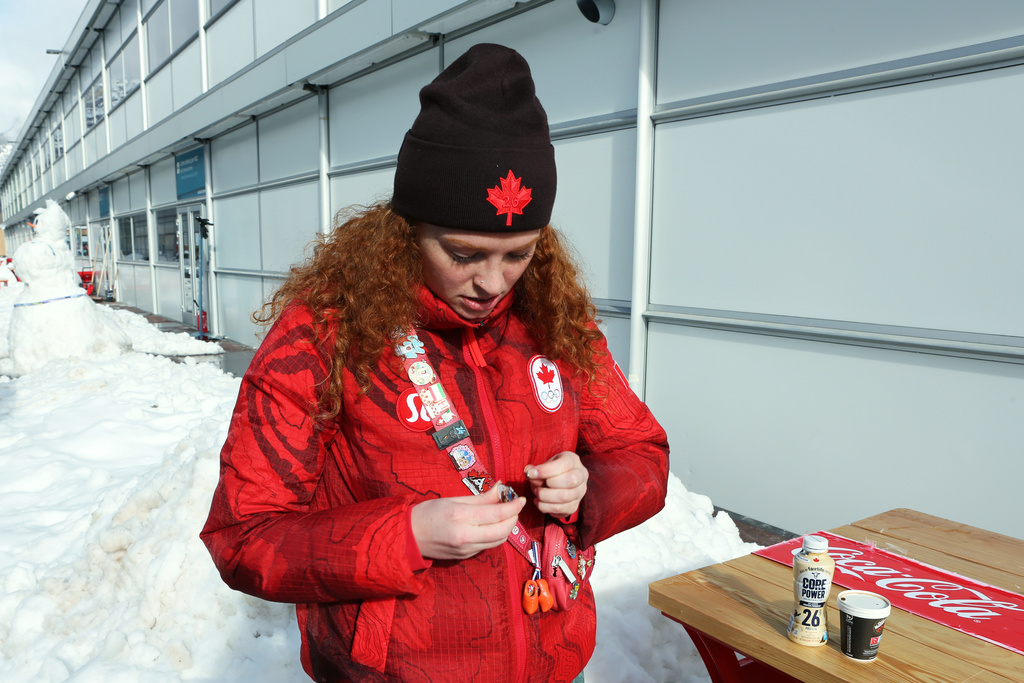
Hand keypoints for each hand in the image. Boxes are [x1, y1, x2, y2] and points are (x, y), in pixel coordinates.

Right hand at [410, 484, 526, 559]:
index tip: (521, 499)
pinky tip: (493, 525)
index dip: (513, 506)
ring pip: (498, 541)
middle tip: (515, 506)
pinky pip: (488, 545)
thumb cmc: (428, 512)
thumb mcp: (454, 500)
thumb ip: (480, 498)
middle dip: (514, 518)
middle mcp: (466, 536)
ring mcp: (466, 549)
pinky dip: (496, 535)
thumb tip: (500, 490)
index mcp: (461, 518)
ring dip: (507, 528)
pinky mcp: (466, 556)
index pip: (497, 514)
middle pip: (503, 530)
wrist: (408, 536)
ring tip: (506, 514)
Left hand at [525, 451, 588, 517]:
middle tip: (536, 486)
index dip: (546, 470)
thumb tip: (529, 472)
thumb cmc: (550, 471)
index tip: (531, 474)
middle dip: (549, 484)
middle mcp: (581, 475)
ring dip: (545, 497)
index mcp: (573, 460)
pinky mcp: (575, 506)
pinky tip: (539, 502)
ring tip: (537, 494)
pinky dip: (546, 507)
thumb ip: (535, 469)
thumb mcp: (544, 465)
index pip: (564, 464)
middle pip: (570, 481)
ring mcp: (580, 492)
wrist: (559, 481)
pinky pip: (561, 509)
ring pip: (565, 497)